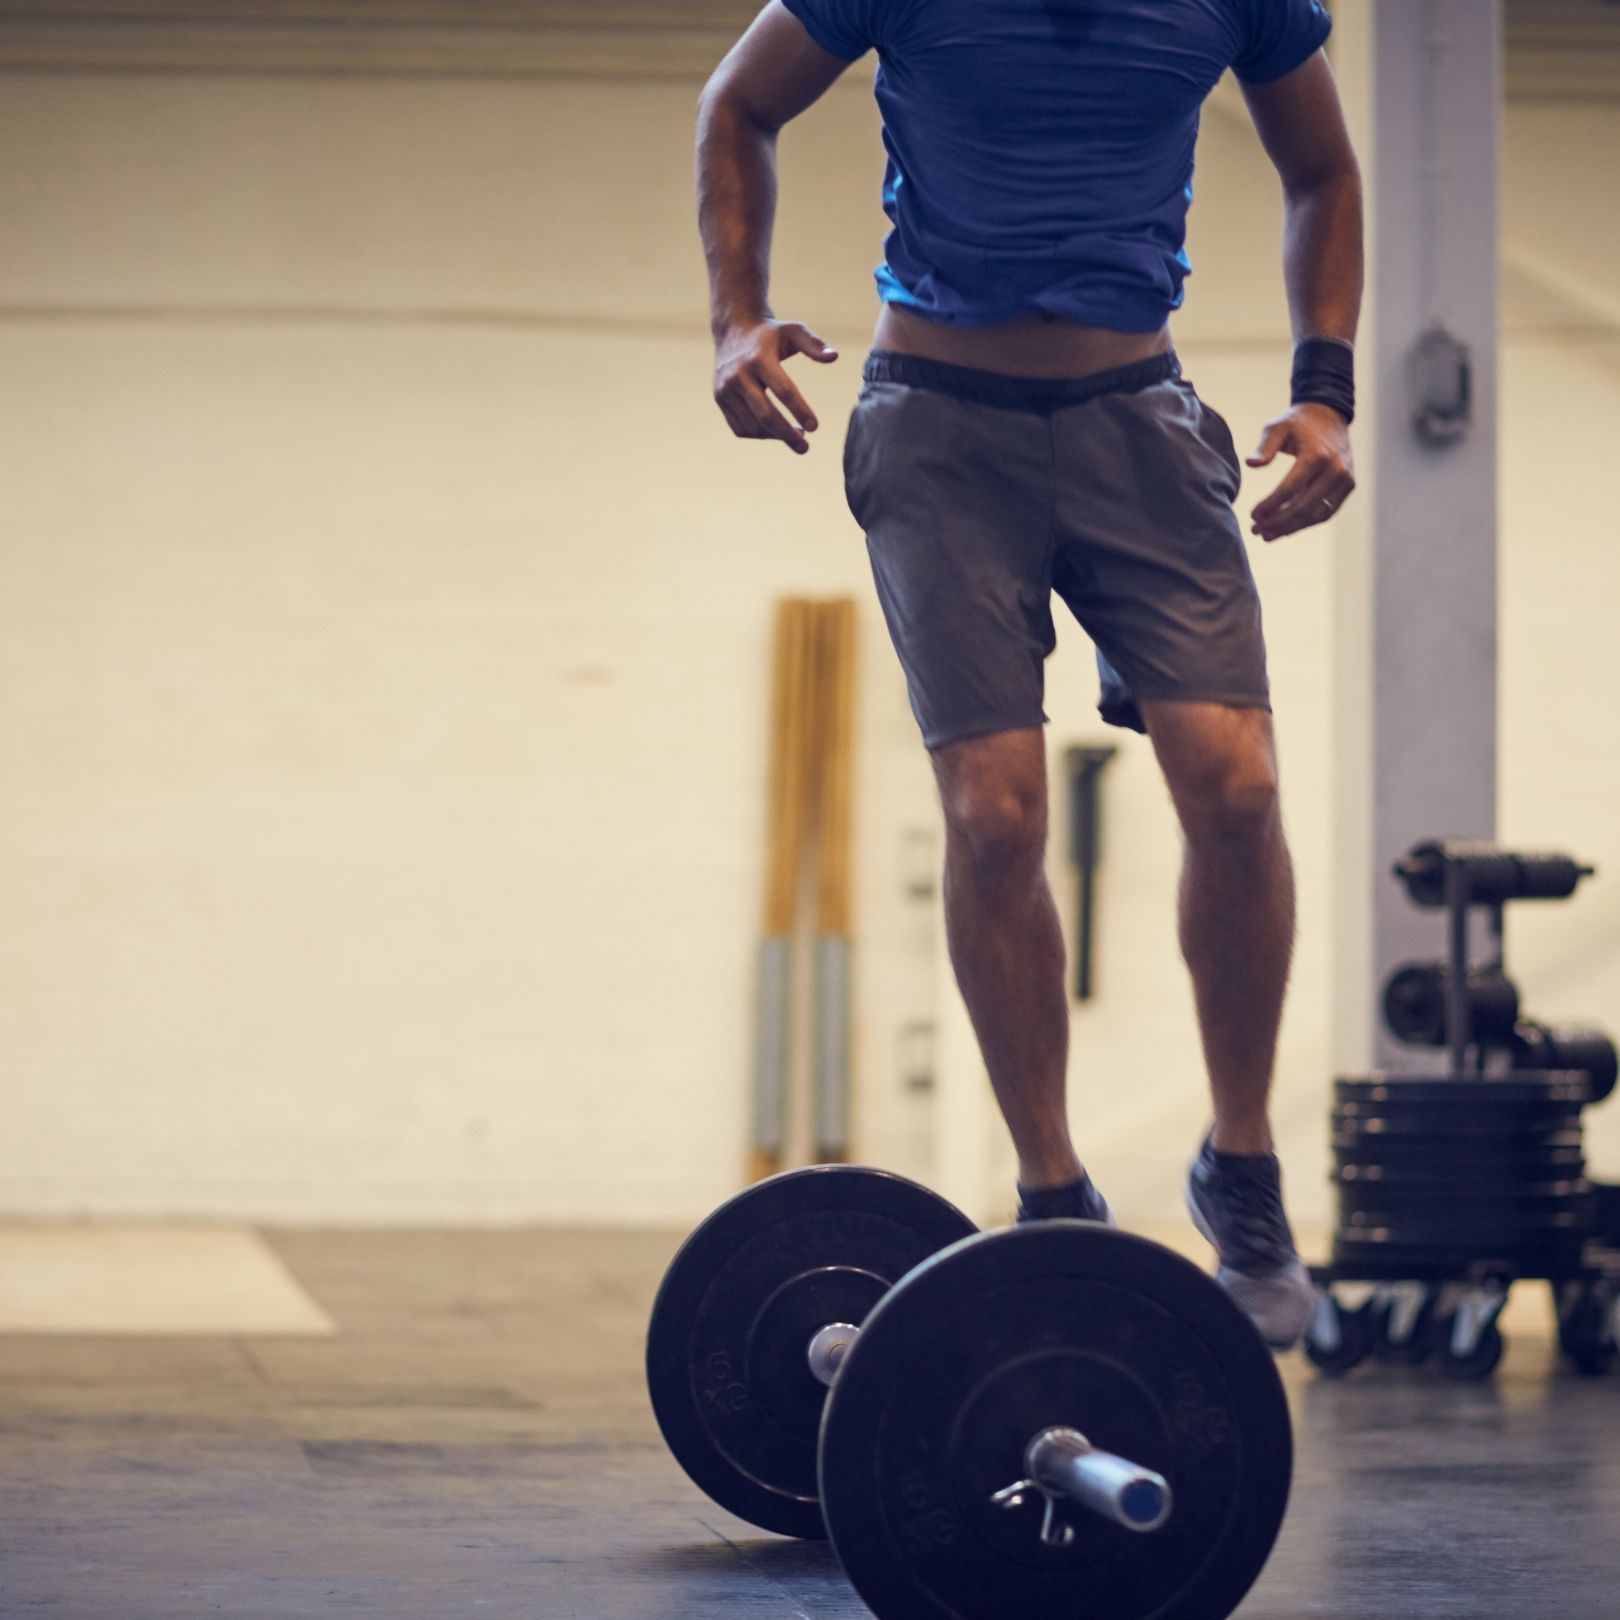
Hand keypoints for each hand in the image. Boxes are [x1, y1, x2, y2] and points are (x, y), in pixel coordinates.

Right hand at [713, 319, 837, 454]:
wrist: (733, 330)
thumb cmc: (771, 333)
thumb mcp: (794, 331)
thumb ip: (814, 345)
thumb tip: (834, 357)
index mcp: (759, 358)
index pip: (783, 390)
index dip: (800, 410)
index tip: (815, 427)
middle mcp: (739, 374)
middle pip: (765, 414)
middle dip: (787, 435)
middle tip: (805, 447)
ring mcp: (726, 388)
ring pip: (752, 425)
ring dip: (775, 436)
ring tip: (795, 436)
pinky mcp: (719, 398)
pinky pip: (739, 427)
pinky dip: (759, 435)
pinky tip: (775, 433)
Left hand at [1245, 403, 1354, 541]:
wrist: (1329, 415)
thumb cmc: (1297, 423)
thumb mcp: (1277, 427)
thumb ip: (1264, 446)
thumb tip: (1251, 464)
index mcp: (1317, 455)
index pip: (1290, 489)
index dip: (1270, 505)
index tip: (1253, 515)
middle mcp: (1335, 469)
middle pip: (1304, 506)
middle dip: (1278, 523)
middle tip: (1256, 531)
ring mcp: (1345, 479)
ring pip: (1317, 514)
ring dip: (1291, 528)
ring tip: (1267, 535)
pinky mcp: (1348, 485)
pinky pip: (1326, 511)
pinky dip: (1305, 522)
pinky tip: (1285, 528)